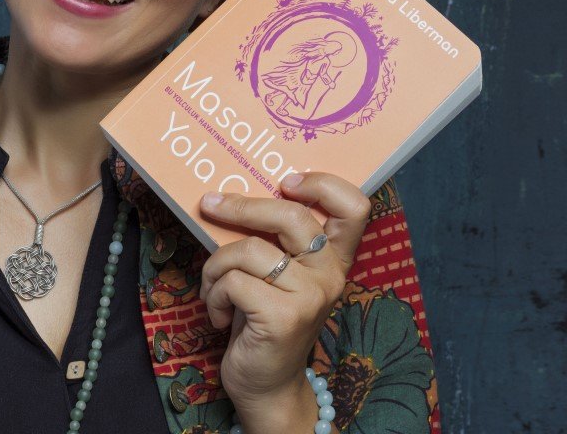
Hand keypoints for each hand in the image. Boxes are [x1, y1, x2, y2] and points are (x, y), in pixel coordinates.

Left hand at [198, 172, 370, 430]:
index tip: (286, 182)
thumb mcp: (275, 274)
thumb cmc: (262, 319)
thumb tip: (228, 195)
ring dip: (215, 266)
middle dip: (241, 206)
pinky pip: (233, 281)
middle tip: (210, 204)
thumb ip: (271, 240)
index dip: (323, 184)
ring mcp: (310, 296)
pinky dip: (212, 294)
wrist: (266, 384)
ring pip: (248, 249)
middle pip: (291, 214)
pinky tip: (217, 313)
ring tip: (212, 287)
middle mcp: (330, 274)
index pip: (355, 207)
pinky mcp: (283, 316)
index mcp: (333, 258)